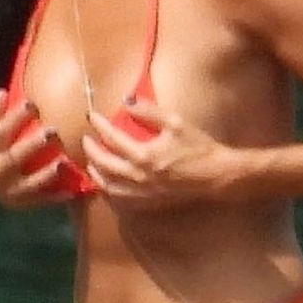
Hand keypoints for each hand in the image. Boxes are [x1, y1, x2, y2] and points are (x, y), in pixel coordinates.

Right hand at [0, 89, 73, 208]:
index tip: (32, 103)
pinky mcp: (24, 205)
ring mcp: (10, 191)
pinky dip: (56, 196)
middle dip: (31, 145)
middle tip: (52, 131)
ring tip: (62, 163)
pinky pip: (41, 202)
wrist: (1, 192)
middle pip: (13, 158)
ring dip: (45, 174)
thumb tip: (1, 92)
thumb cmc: (3, 157)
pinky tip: (71, 191)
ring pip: (27, 183)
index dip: (14, 118)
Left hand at [81, 104, 236, 207]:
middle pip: (103, 164)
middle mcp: (137, 177)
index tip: (92, 117)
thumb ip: (149, 111)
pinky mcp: (147, 203)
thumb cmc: (198, 148)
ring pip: (107, 186)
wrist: (216, 176)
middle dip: (91, 150)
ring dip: (96, 173)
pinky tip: (107, 184)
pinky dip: (108, 191)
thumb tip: (126, 100)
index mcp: (144, 155)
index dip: (99, 125)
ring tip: (91, 163)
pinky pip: (119, 201)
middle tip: (86, 139)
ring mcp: (141, 193)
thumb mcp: (176, 123)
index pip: (112, 138)